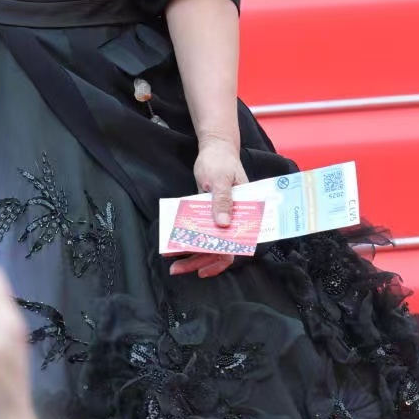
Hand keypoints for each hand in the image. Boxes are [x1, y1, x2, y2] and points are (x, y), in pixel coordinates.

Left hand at [170, 135, 247, 280]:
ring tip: (173, 264)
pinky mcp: (210, 212)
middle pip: (220, 248)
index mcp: (245, 214)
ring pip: (210, 243)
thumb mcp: (220, 179)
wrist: (215, 147)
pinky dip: (190, 239)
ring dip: (193, 255)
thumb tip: (224, 225)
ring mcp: (221, 217)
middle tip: (177, 269)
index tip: (202, 270)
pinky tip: (175, 246)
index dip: (220, 260)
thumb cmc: (221, 161)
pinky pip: (201, 231)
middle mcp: (235, 220)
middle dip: (199, 261)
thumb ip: (223, 200)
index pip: (235, 245)